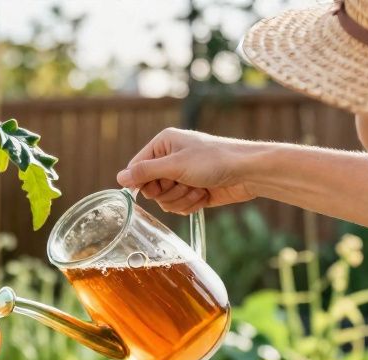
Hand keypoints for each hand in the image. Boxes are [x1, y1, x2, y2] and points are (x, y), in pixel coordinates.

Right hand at [116, 129, 259, 214]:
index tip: (158, 185)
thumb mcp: (176, 165)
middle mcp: (170, 159)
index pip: (137, 168)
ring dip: (181, 199)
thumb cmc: (214, 161)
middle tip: (183, 183)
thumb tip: (119, 178)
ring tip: (198, 188)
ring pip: (164, 201)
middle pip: (150, 188)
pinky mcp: (191, 192)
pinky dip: (190, 204)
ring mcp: (181, 177)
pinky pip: (178, 207)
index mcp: (163, 144)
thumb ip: (146, 172)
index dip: (144, 182)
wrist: (248, 172)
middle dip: (168, 191)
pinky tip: (204, 195)